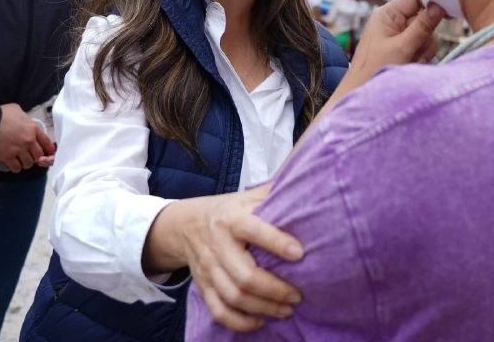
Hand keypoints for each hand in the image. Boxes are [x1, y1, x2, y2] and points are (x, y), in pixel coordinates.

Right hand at [0, 104, 55, 172]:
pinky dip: (16, 168)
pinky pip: (16, 168)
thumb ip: (25, 118)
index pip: (46, 141)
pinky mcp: (8, 157)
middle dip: (36, 157)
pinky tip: (14, 165)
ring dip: (26, 163)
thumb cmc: (2, 113)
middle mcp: (29, 141)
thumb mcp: (18, 110)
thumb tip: (24, 121)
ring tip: (22, 161)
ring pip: (29, 163)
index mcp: (33, 129)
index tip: (51, 153)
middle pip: (39, 155)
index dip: (49, 148)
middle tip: (30, 156)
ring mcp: (19, 150)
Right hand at [148, 184, 300, 332]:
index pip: (254, 230)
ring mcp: (208, 268)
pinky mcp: (204, 286)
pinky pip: (219, 311)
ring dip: (263, 308)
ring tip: (286, 309)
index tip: (300, 254)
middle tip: (298, 294)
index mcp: (232, 218)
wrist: (184, 224)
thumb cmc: (227, 210)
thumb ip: (275, 191)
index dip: (276, 243)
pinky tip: (260, 321)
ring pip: (233, 296)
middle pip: (244, 275)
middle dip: (274, 289)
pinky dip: (239, 321)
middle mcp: (218, 244)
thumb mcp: (247, 197)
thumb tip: (309, 171)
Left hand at [347, 0, 445, 85]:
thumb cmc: (374, 69)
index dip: (433, 2)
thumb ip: (422, 26)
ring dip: (424, 50)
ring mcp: (398, 34)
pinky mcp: (403, 46)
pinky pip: (422, 46)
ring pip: (426, 34)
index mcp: (387, 13)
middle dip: (425, 37)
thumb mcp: (402, 47)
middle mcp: (393, 20)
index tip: (448, 11)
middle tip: (416, 51)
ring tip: (411, 61)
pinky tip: (411, 64)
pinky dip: (421, 56)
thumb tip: (439, 6)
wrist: (362, 91)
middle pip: (425, 18)